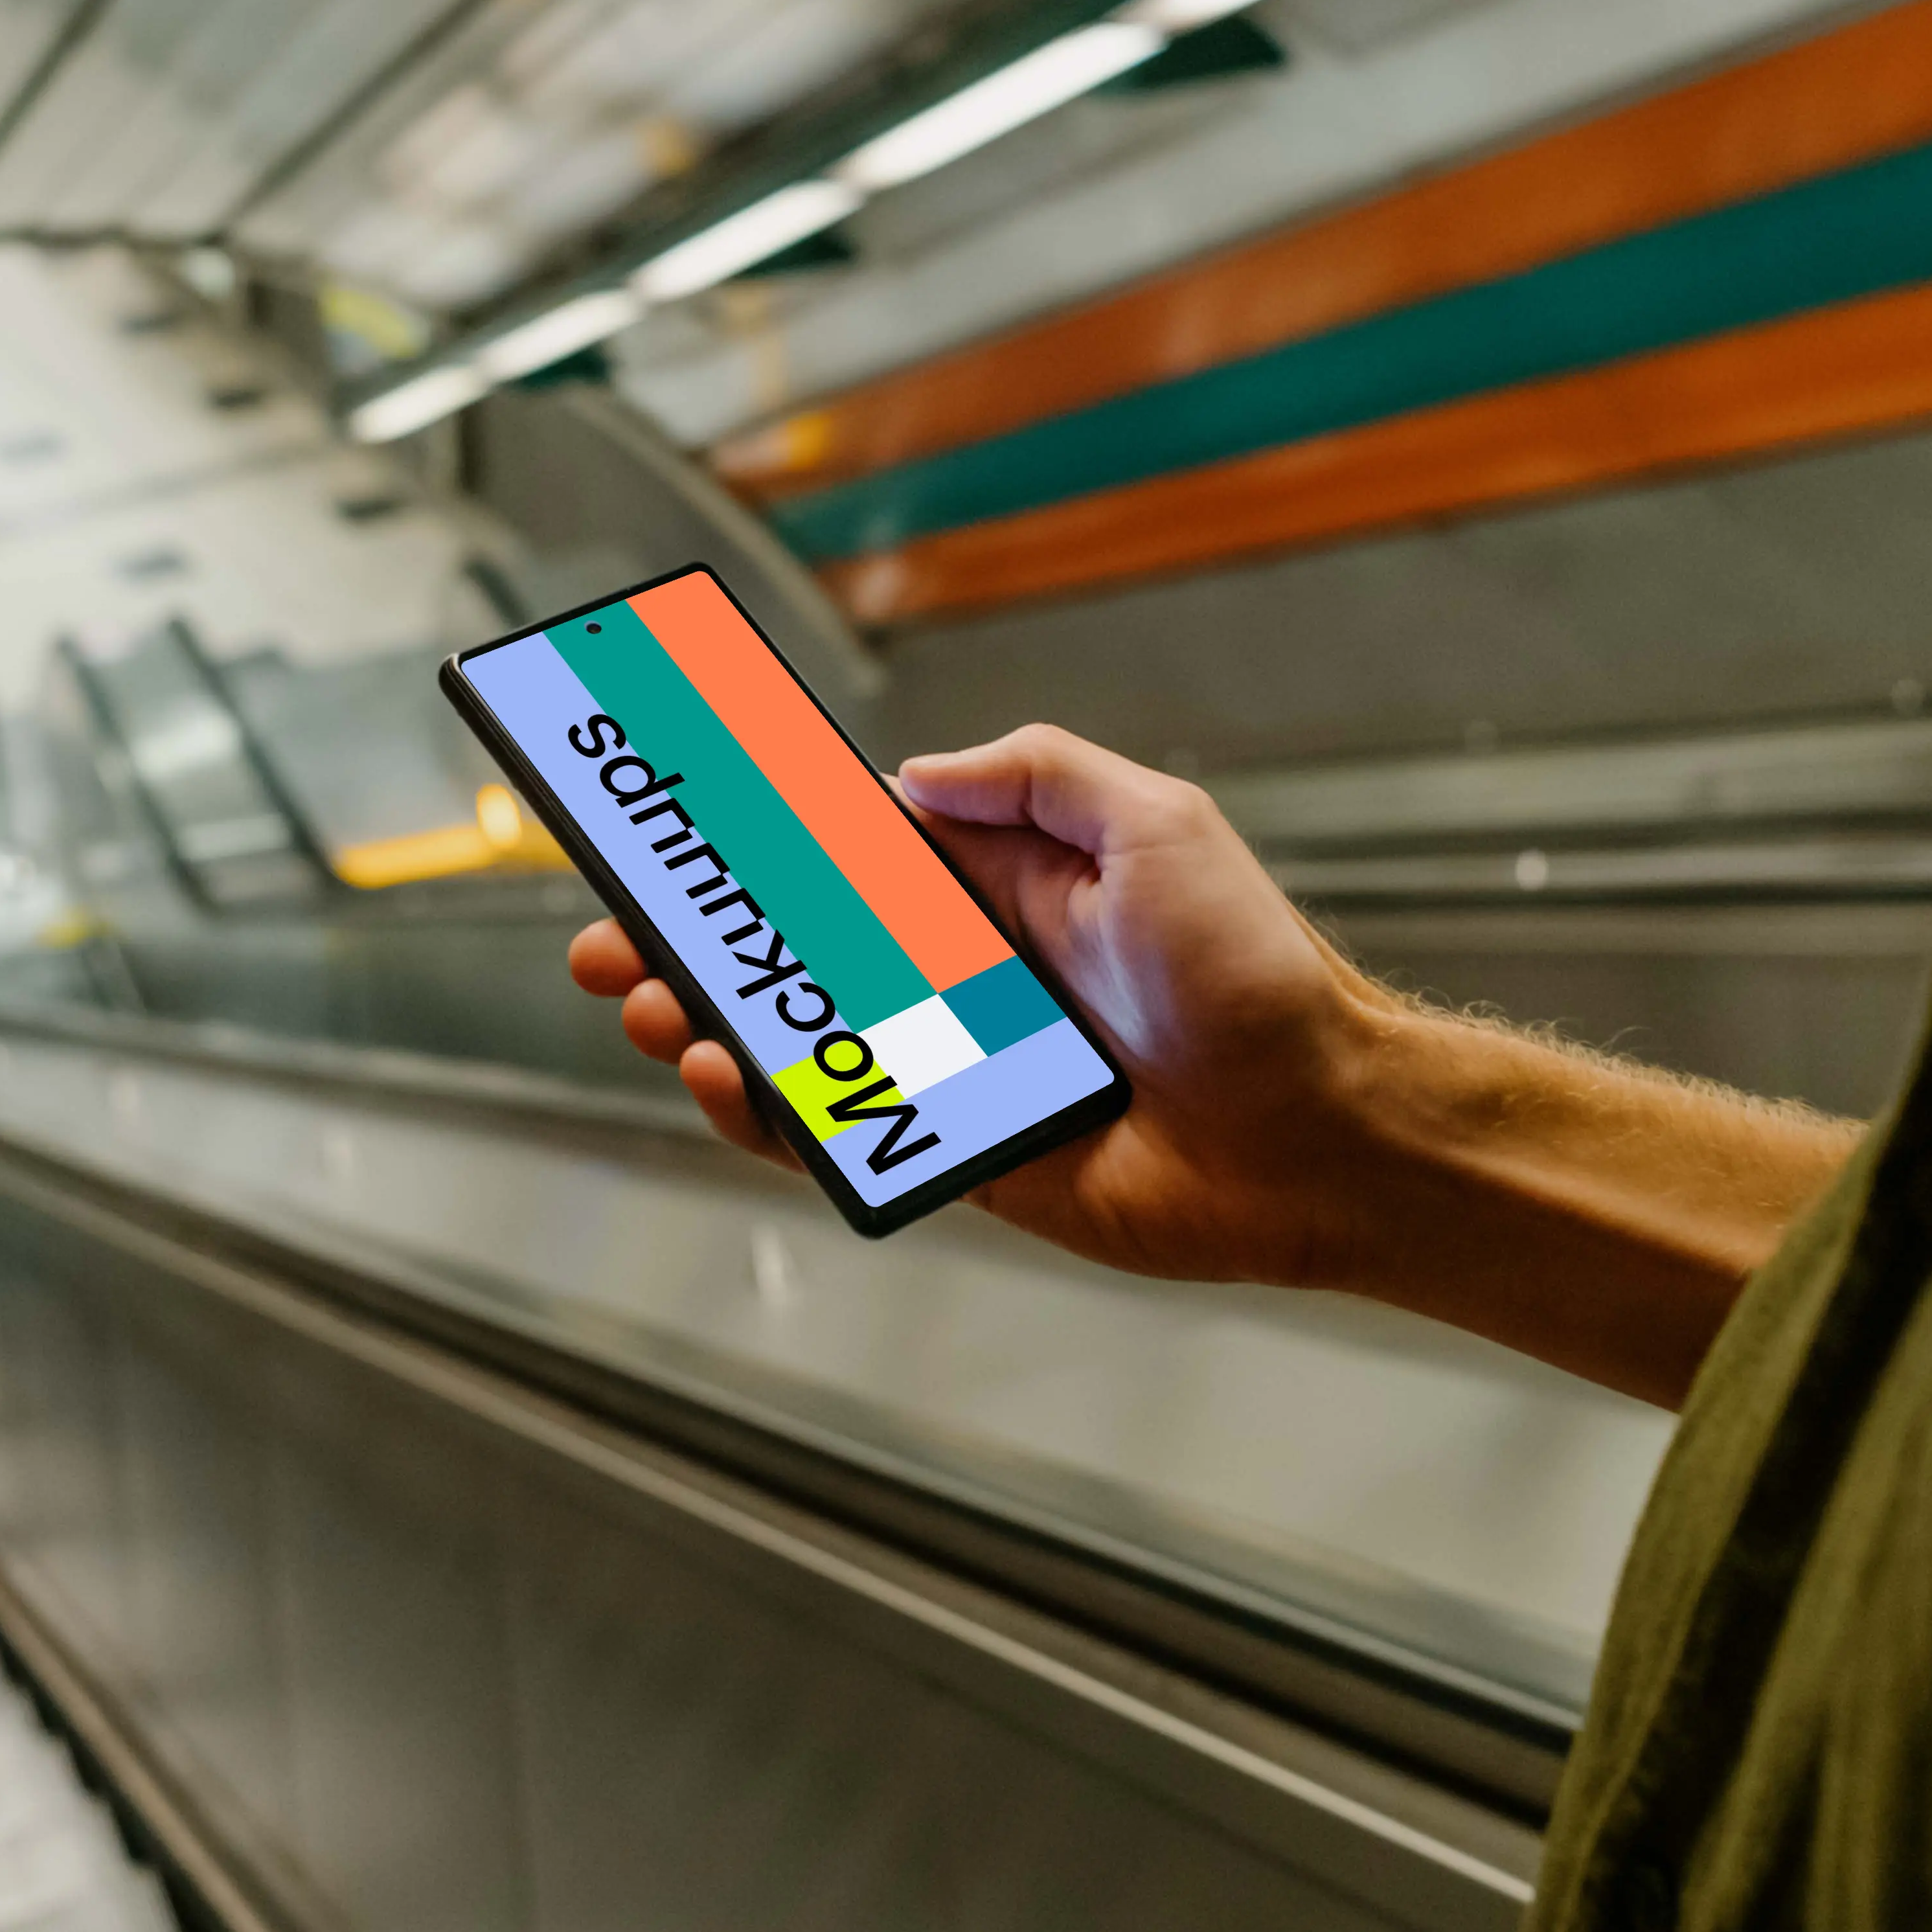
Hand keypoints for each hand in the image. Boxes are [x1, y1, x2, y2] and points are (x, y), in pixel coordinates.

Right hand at [566, 723, 1857, 1405]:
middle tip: (608, 950)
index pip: (843, 852)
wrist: (1322, 1132)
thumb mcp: (1158, 823)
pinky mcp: (966, 1155)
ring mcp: (957, 1068)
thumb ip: (1031, 779)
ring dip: (712, 1030)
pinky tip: (736, 1083)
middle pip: (792, 956)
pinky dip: (776, 1114)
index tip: (665, 828)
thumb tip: (904, 776)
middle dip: (692, 949)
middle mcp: (964, 975)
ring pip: (800, 1048)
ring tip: (660, 1016)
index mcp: (998, 887)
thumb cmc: (1256, 977)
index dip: (748, 843)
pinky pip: (848, 1135)